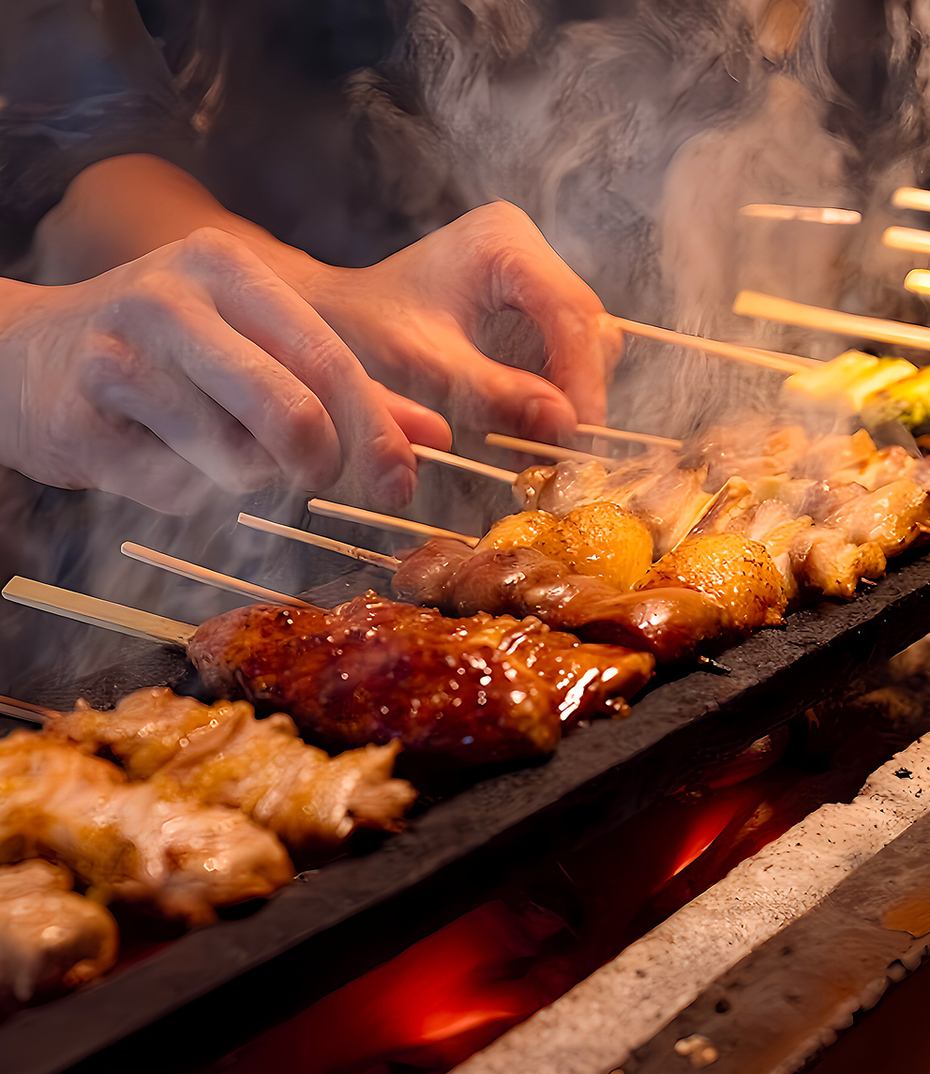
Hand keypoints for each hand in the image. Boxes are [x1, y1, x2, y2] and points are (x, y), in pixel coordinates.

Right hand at [0, 229, 450, 513]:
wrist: (23, 357)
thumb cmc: (168, 353)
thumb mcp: (256, 343)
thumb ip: (347, 387)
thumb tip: (434, 435)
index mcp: (229, 269)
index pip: (332, 363)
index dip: (376, 435)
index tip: (402, 484)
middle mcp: (173, 300)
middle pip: (293, 417)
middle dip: (319, 465)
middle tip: (312, 473)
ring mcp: (120, 358)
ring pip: (238, 463)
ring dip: (247, 479)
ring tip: (213, 446)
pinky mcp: (82, 421)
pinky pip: (178, 491)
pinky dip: (189, 494)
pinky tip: (158, 456)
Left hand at [296, 202, 622, 438]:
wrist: (332, 318)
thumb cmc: (364, 330)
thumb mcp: (426, 365)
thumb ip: (494, 393)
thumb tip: (565, 424)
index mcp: (503, 243)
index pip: (571, 312)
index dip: (583, 377)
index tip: (579, 434)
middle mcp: (526, 249)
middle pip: (588, 326)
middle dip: (578, 390)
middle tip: (562, 450)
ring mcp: (531, 275)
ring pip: (584, 343)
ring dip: (569, 396)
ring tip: (542, 445)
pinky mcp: (528, 305)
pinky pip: (563, 353)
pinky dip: (552, 393)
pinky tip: (530, 428)